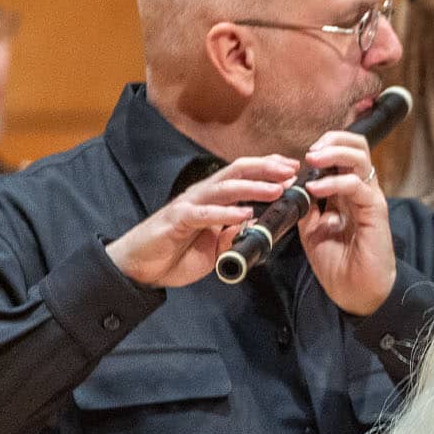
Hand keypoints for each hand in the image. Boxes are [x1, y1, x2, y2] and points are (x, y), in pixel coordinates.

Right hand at [105, 156, 294, 287]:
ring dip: (253, 187)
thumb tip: (256, 223)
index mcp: (213, 198)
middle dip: (266, 169)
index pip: (243, 174)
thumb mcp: (216, 244)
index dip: (267, 168)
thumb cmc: (176, 252)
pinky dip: (225, 213)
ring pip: (224, 188)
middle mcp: (202, 195)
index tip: (293, 167)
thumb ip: (233, 232)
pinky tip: (244, 214)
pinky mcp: (177, 221)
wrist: (141, 267)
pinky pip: (204, 214)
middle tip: (291, 170)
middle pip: (237, 172)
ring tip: (277, 189)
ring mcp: (189, 205)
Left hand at [296, 130, 395, 315]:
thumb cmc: (338, 264)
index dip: (324, 146)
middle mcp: (360, 190)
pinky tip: (316, 189)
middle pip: (357, 145)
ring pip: (360, 157)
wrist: (356, 292)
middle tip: (310, 151)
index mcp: (346, 192)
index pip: (342, 153)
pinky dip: (335, 181)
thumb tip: (290, 185)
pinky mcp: (375, 210)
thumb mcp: (311, 230)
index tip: (300, 158)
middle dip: (332, 140)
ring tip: (312, 160)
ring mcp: (369, 198)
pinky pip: (356, 185)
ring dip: (333, 153)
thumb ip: (305, 206)